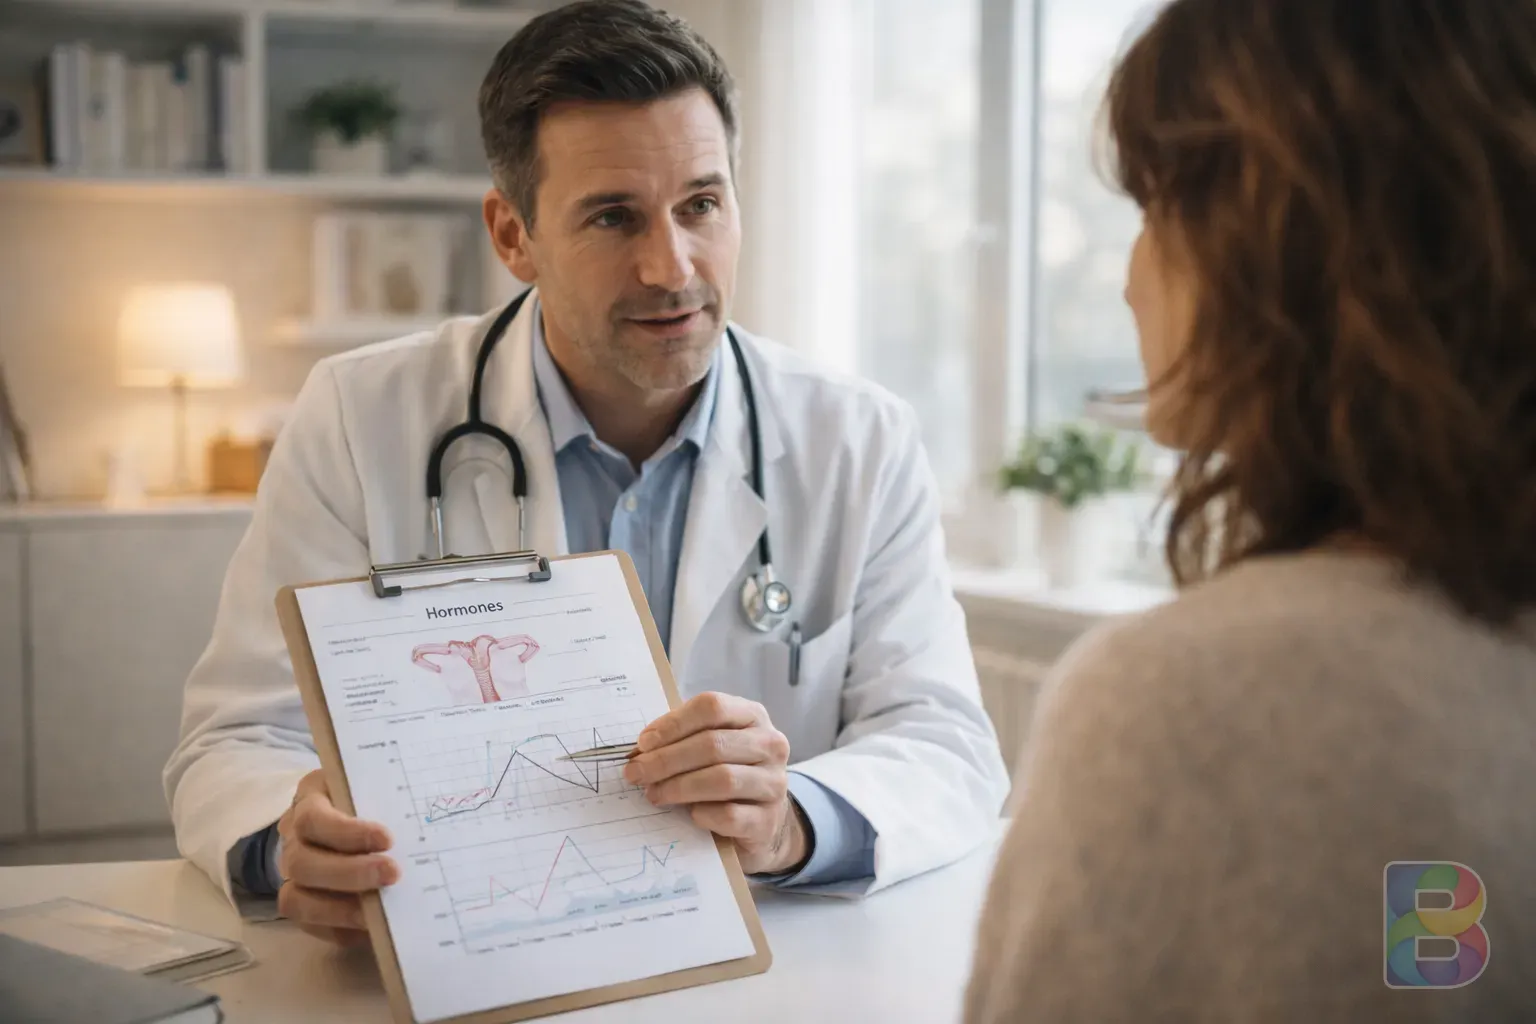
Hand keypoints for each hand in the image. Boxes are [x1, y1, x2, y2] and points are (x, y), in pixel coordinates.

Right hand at [275, 769, 398, 945]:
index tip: (387, 839)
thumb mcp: (382, 787)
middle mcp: (294, 838)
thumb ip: (393, 800)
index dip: (347, 833)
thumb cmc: (377, 797)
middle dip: (349, 873)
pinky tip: (372, 926)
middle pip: (302, 862)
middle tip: (393, 874)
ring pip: (295, 899)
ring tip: (380, 910)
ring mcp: (291, 874)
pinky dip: (341, 928)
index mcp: (312, 798)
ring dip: (340, 909)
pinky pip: (309, 925)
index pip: (313, 818)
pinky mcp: (300, 904)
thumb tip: (433, 818)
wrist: (360, 817)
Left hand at [624, 692, 809, 874]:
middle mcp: (770, 745)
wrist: (760, 821)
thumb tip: (641, 749)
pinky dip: (702, 814)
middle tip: (636, 772)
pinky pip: (729, 815)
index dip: (674, 723)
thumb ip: (681, 739)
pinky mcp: (768, 820)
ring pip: (722, 779)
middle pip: (714, 744)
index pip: (713, 707)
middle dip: (666, 759)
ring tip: (654, 794)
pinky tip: (690, 814)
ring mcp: (773, 783)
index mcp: (752, 716)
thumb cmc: (725, 773)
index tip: (643, 743)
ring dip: (679, 787)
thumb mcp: (709, 746)